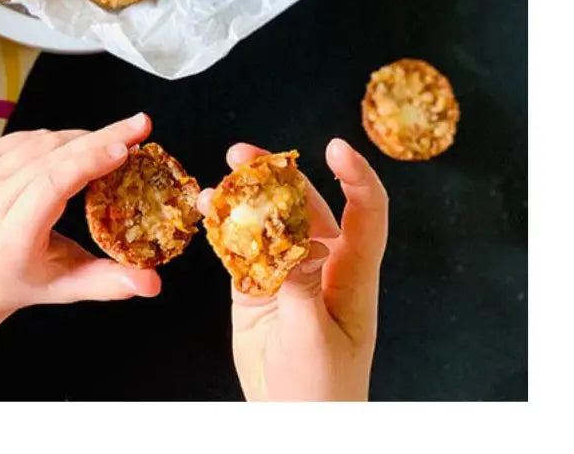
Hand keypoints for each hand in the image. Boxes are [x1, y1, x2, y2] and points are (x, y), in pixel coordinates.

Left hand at [0, 113, 161, 314]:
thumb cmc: (22, 281)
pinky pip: (31, 138)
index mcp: (9, 236)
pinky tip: (79, 149)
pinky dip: (61, 140)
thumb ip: (108, 283)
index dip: (90, 162)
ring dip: (84, 139)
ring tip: (116, 144)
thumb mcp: (64, 287)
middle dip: (103, 138)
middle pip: (53, 157)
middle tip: (141, 125)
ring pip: (45, 142)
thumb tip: (152, 283)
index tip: (126, 148)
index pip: (52, 186)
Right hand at [198, 138, 388, 400]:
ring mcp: (287, 273)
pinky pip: (240, 246)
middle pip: (306, 204)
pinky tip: (206, 209)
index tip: (336, 147)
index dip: (356, 176)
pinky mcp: (255, 286)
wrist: (294, 426)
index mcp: (353, 275)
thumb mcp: (315, 339)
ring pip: (269, 219)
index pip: (366, 212)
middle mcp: (323, 264)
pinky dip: (223, 225)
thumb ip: (300, 288)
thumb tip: (289, 240)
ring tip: (220, 175)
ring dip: (246, 194)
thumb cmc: (323, 392)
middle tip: (243, 154)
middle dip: (278, 174)